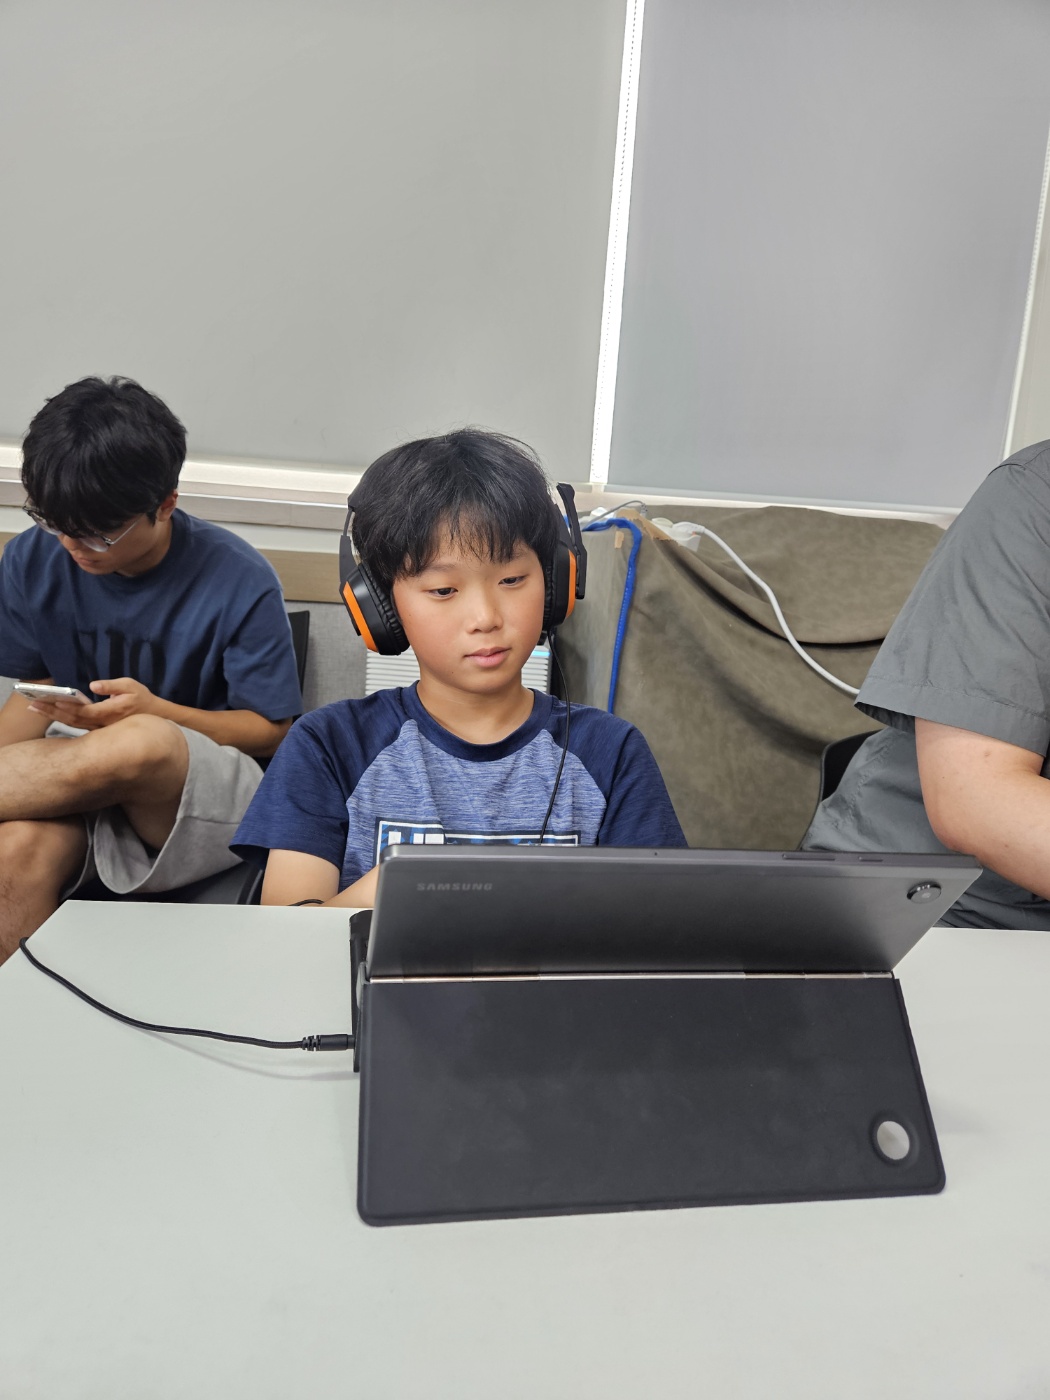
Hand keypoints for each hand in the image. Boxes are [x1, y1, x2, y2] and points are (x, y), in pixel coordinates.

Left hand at [28, 677, 159, 729]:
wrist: (153, 717)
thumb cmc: (141, 698)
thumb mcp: (131, 685)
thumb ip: (112, 686)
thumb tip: (92, 685)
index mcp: (108, 712)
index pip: (82, 710)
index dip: (65, 706)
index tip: (48, 700)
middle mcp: (101, 723)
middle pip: (72, 720)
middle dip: (51, 712)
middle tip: (32, 705)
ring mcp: (99, 728)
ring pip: (72, 724)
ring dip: (53, 716)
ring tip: (36, 709)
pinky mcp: (98, 729)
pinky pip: (76, 725)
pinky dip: (62, 719)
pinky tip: (51, 714)